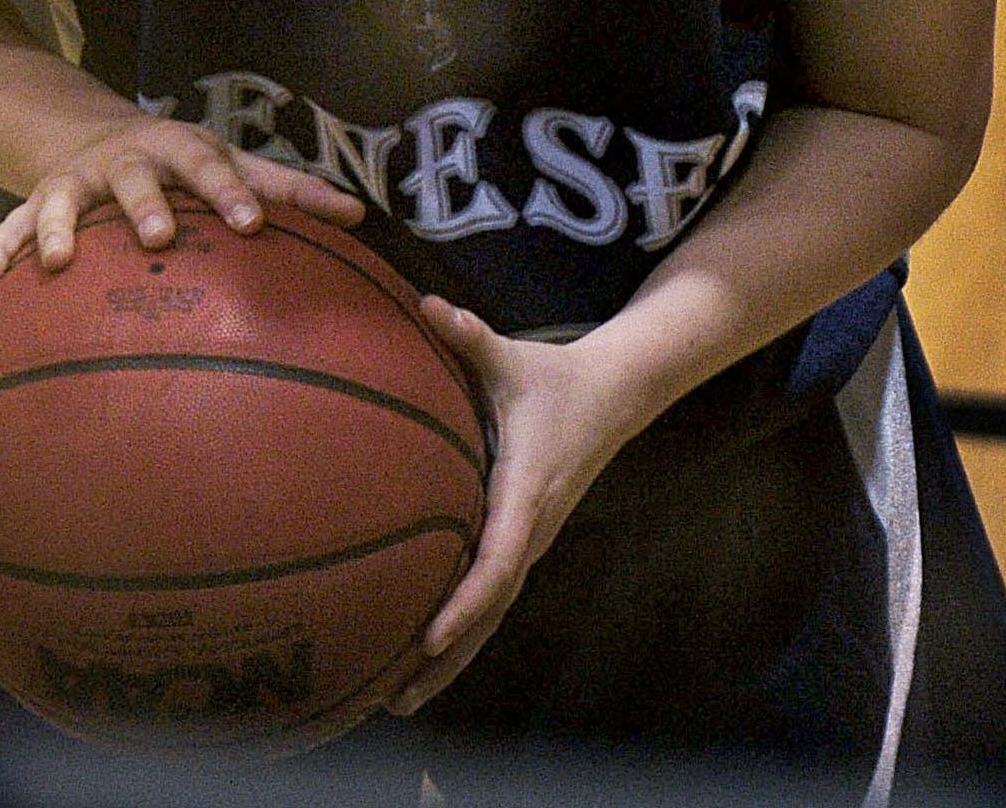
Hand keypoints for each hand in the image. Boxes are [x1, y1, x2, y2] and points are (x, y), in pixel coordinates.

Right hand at [0, 113, 363, 287]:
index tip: (253, 222)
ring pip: (62, 198)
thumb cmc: (182, 163)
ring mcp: (77, 181)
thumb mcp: (230, 163)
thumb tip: (361, 217)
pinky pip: (13, 226)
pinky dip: (0, 251)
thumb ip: (289, 190)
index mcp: (177, 148)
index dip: (232, 188)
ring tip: (54, 262)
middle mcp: (125, 159)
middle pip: (135, 175)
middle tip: (159, 233)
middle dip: (145, 202)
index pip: (210, 162)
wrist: (96, 135)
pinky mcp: (40, 201)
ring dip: (55, 226)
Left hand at [386, 297, 657, 714]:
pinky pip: (488, 596)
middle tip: (392, 700)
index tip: (427, 639)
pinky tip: (422, 658)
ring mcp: (529, 542)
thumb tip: (428, 305)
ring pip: (488, 615)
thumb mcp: (512, 356)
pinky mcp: (523, 541)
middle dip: (442, 660)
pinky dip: (459, 631)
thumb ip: (468, 335)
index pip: (494, 564)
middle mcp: (530, 531)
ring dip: (447, 660)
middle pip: (487, 612)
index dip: (462, 604)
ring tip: (397, 701)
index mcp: (525, 495)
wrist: (614, 394)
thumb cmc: (553, 376)